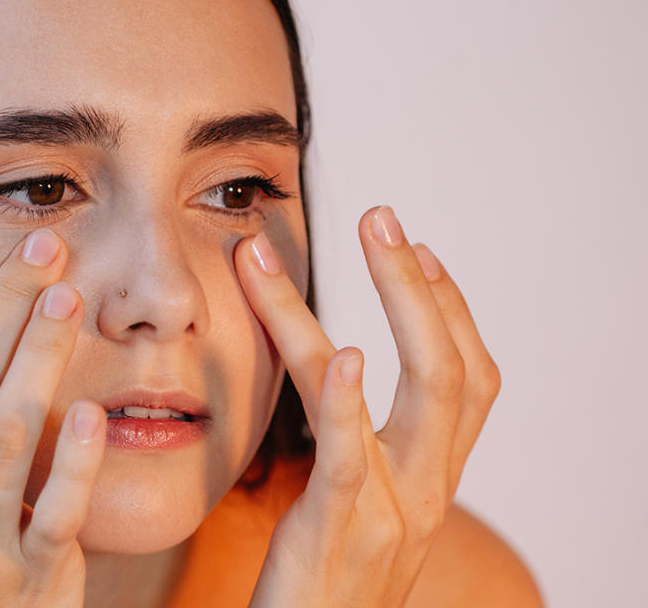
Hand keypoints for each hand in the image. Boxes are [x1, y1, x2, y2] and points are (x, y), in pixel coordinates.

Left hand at [238, 206, 500, 606]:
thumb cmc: (323, 584)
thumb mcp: (362, 511)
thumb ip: (365, 452)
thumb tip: (348, 379)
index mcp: (431, 480)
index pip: (468, 381)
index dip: (450, 311)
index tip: (419, 252)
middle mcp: (425, 489)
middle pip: (453, 371)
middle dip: (420, 288)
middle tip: (382, 220)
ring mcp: (391, 509)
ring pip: (407, 391)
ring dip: (375, 310)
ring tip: (329, 249)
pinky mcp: (339, 529)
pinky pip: (350, 458)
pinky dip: (350, 403)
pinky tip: (349, 355)